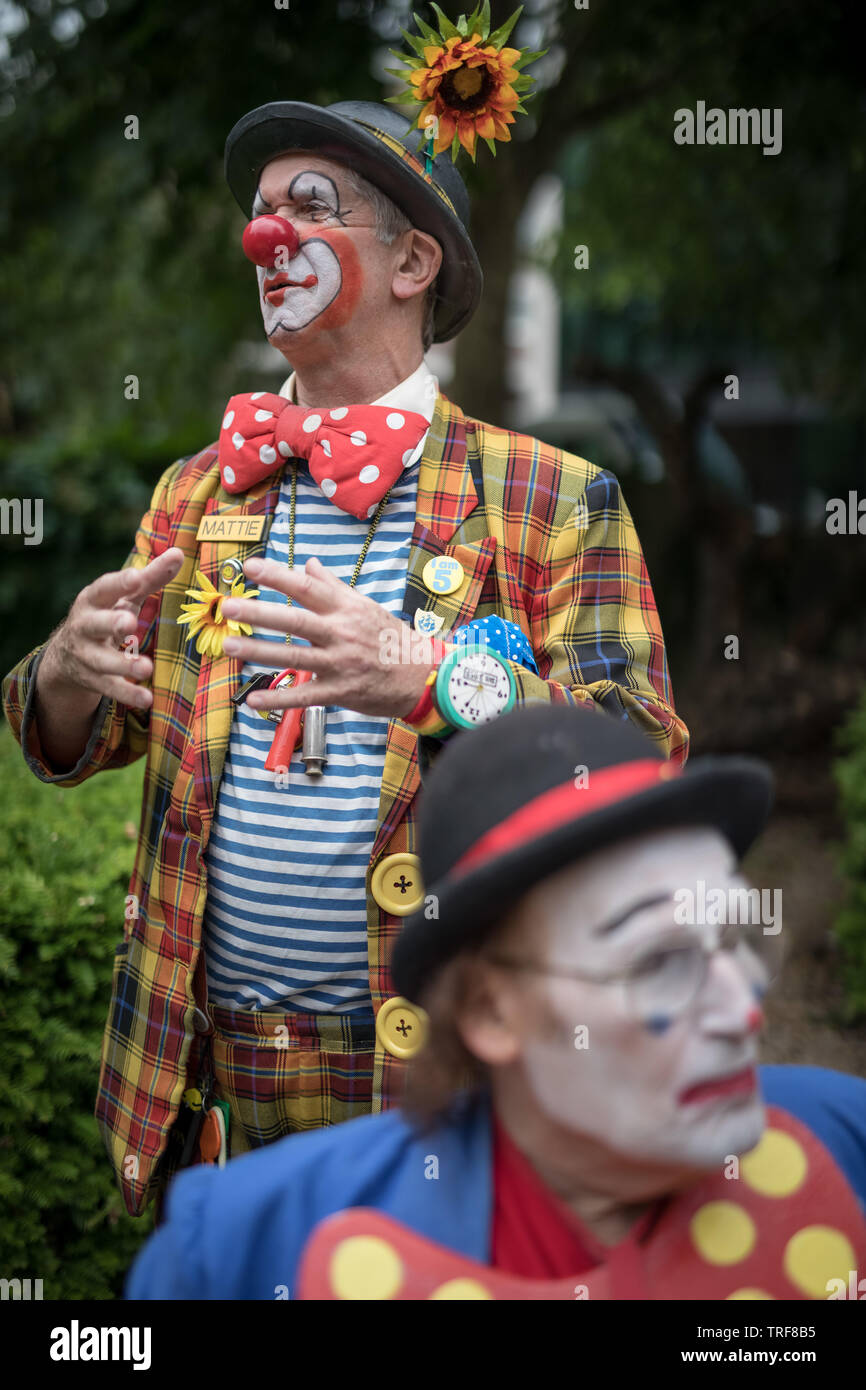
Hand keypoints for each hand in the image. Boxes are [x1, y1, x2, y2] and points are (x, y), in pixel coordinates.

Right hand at [39, 548, 184, 710]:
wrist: (66, 654)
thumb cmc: (106, 614)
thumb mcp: (124, 596)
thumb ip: (151, 577)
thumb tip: (179, 553)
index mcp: (93, 600)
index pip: (105, 588)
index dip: (120, 582)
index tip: (136, 576)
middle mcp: (84, 626)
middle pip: (95, 624)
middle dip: (111, 623)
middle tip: (129, 623)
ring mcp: (86, 654)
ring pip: (102, 660)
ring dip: (123, 664)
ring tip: (145, 668)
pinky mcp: (93, 679)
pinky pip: (110, 688)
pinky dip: (127, 694)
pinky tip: (146, 699)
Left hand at [221, 556, 437, 718]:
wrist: (421, 675)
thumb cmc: (390, 638)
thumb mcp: (365, 607)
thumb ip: (333, 587)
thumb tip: (310, 564)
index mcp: (345, 610)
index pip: (307, 589)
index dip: (278, 576)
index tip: (251, 567)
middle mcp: (341, 634)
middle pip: (295, 621)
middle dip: (259, 613)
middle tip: (229, 607)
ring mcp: (340, 664)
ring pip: (294, 657)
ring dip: (259, 652)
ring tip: (229, 647)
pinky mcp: (340, 691)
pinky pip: (305, 696)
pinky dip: (279, 698)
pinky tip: (253, 699)